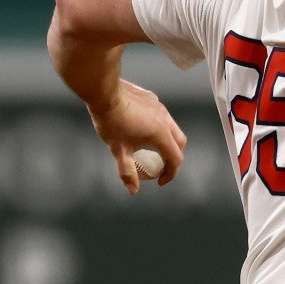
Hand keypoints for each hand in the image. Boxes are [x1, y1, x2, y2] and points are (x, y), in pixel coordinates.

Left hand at [87, 79, 187, 193]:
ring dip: (167, 140)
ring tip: (150, 146)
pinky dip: (157, 126)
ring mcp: (160, 107)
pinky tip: (140, 127)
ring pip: (171, 127)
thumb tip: (133, 190)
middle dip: (173, 157)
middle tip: (160, 165)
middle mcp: (165, 120)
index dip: (170, 173)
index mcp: (161, 134)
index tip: (160, 181)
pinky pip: (160, 115)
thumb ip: (127, 171)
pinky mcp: (152, 99)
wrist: (105, 93)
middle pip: (179, 142)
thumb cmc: (111, 121)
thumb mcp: (118, 150)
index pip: (175, 158)